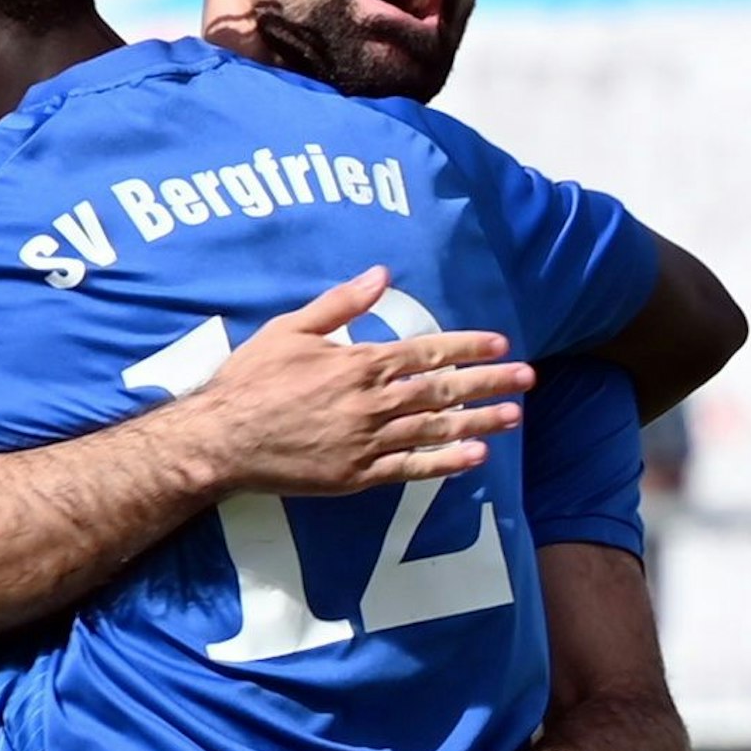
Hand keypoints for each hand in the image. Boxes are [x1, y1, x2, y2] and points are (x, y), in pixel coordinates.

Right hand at [179, 266, 530, 496]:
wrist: (223, 439)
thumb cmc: (251, 379)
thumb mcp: (291, 329)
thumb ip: (340, 304)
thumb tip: (381, 275)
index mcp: (359, 363)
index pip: (427, 351)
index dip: (467, 346)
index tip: (500, 343)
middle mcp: (372, 401)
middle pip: (443, 389)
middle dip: (489, 382)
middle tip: (527, 379)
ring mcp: (368, 441)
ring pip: (435, 428)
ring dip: (479, 422)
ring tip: (513, 416)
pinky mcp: (358, 476)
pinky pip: (411, 469)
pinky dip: (445, 463)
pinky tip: (474, 458)